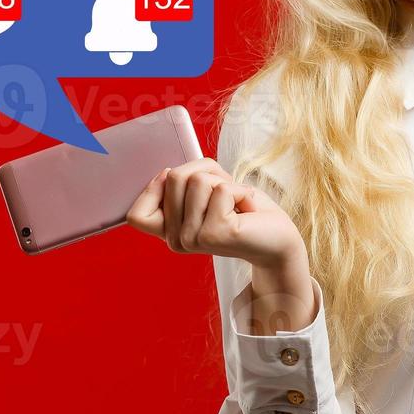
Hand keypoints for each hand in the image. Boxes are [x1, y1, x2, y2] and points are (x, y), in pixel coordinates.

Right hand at [125, 157, 304, 269]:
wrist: (277, 235)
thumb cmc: (242, 207)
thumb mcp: (206, 185)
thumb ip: (182, 178)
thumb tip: (169, 172)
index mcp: (170, 233)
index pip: (136, 215)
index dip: (155, 188)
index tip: (185, 185)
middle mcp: (177, 241)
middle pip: (172, 178)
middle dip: (205, 174)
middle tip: (223, 196)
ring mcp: (193, 240)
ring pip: (197, 179)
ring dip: (223, 182)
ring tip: (235, 203)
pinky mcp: (214, 234)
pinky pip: (221, 189)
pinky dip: (239, 189)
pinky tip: (246, 209)